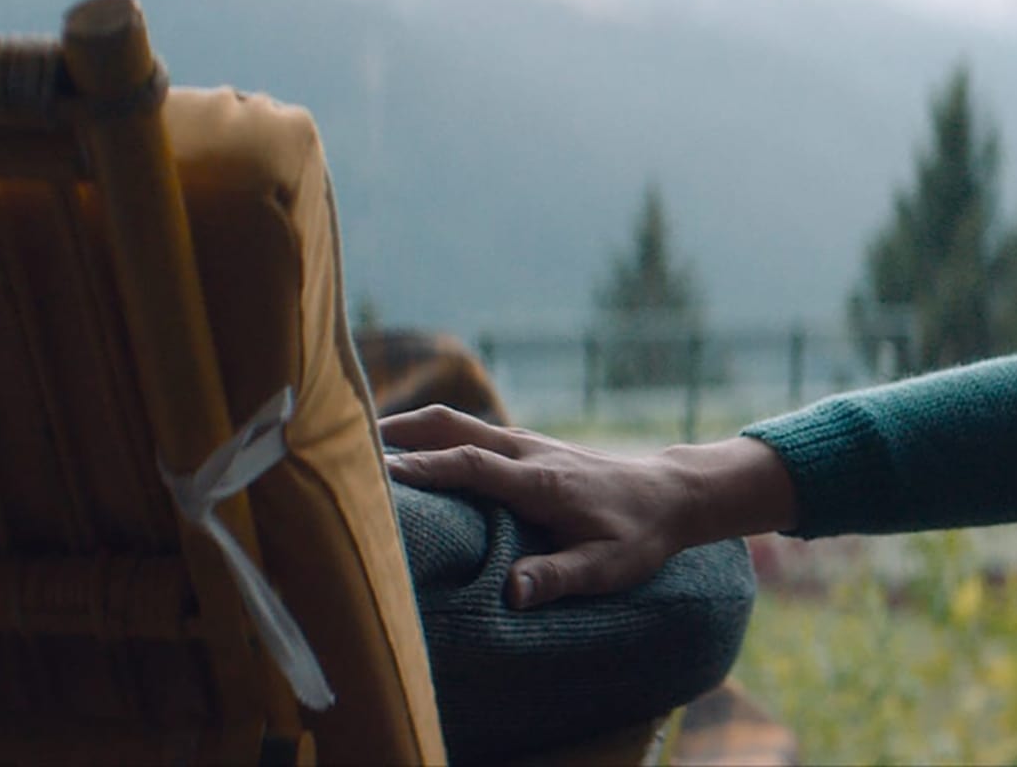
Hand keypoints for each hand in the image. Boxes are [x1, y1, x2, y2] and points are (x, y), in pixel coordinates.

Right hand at [380, 405, 795, 608]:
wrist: (672, 493)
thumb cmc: (639, 534)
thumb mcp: (608, 566)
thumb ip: (559, 576)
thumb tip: (511, 592)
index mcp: (540, 480)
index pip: (470, 466)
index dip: (423, 468)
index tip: (377, 475)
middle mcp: (528, 452)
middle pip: (453, 427)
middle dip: (401, 432)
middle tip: (345, 446)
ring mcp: (528, 444)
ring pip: (459, 423)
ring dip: (413, 429)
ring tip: (361, 447)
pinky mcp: (528, 447)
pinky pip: (471, 432)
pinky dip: (435, 435)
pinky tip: (411, 452)